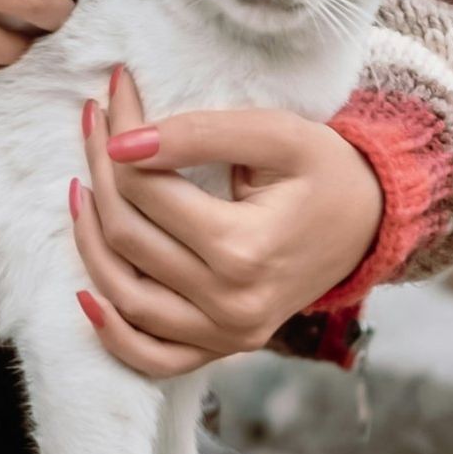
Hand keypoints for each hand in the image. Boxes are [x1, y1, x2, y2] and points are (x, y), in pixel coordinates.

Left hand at [70, 69, 382, 376]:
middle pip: (129, 238)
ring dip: (90, 243)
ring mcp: (226, 334)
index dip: (118, 138)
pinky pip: (153, 358)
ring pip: (125, 296)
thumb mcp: (275, 134)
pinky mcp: (224, 348)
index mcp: (244, 248)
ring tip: (81, 190)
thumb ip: (200, 134)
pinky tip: (88, 294)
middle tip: (94, 126)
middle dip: (100, 174)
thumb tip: (123, 146)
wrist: (370, 221)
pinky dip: (113, 333)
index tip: (111, 95)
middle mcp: (232, 303)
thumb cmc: (325, 171)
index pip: (147, 190)